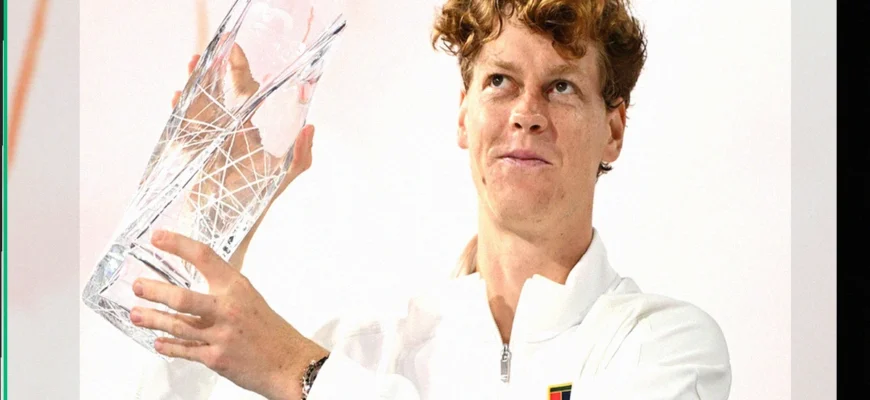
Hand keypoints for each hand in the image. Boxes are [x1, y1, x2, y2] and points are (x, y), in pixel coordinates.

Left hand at [131, 229, 327, 399]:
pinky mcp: (216, 358)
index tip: (158, 237)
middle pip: (182, 298)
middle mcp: (227, 308)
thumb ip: (224, 290)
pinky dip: (169, 346)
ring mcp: (220, 335)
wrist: (288, 362)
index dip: (178, 245)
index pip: (204, 257)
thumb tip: (197, 281)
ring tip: (136, 314)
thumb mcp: (250, 298)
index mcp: (236, 287)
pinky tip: (158, 342)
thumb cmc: (270, 329)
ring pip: (178, 326)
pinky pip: (185, 350)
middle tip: (138, 286)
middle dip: (155, 291)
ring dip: (153, 319)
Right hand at [171, 50, 315, 270]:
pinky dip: (179, 112)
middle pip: (218, 93)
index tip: (237, 52)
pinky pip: (182, 128)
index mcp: (248, 130)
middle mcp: (226, 130)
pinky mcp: (189, 153)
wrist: (228, 229)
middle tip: (211, 53)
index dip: (241, 72)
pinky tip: (178, 99)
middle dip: (214, 72)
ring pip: (198, 105)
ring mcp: (206, 140)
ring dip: (194, 85)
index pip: (246, 94)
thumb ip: (301, 157)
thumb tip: (312, 127)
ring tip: (193, 65)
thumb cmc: (255, 203)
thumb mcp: (282, 178)